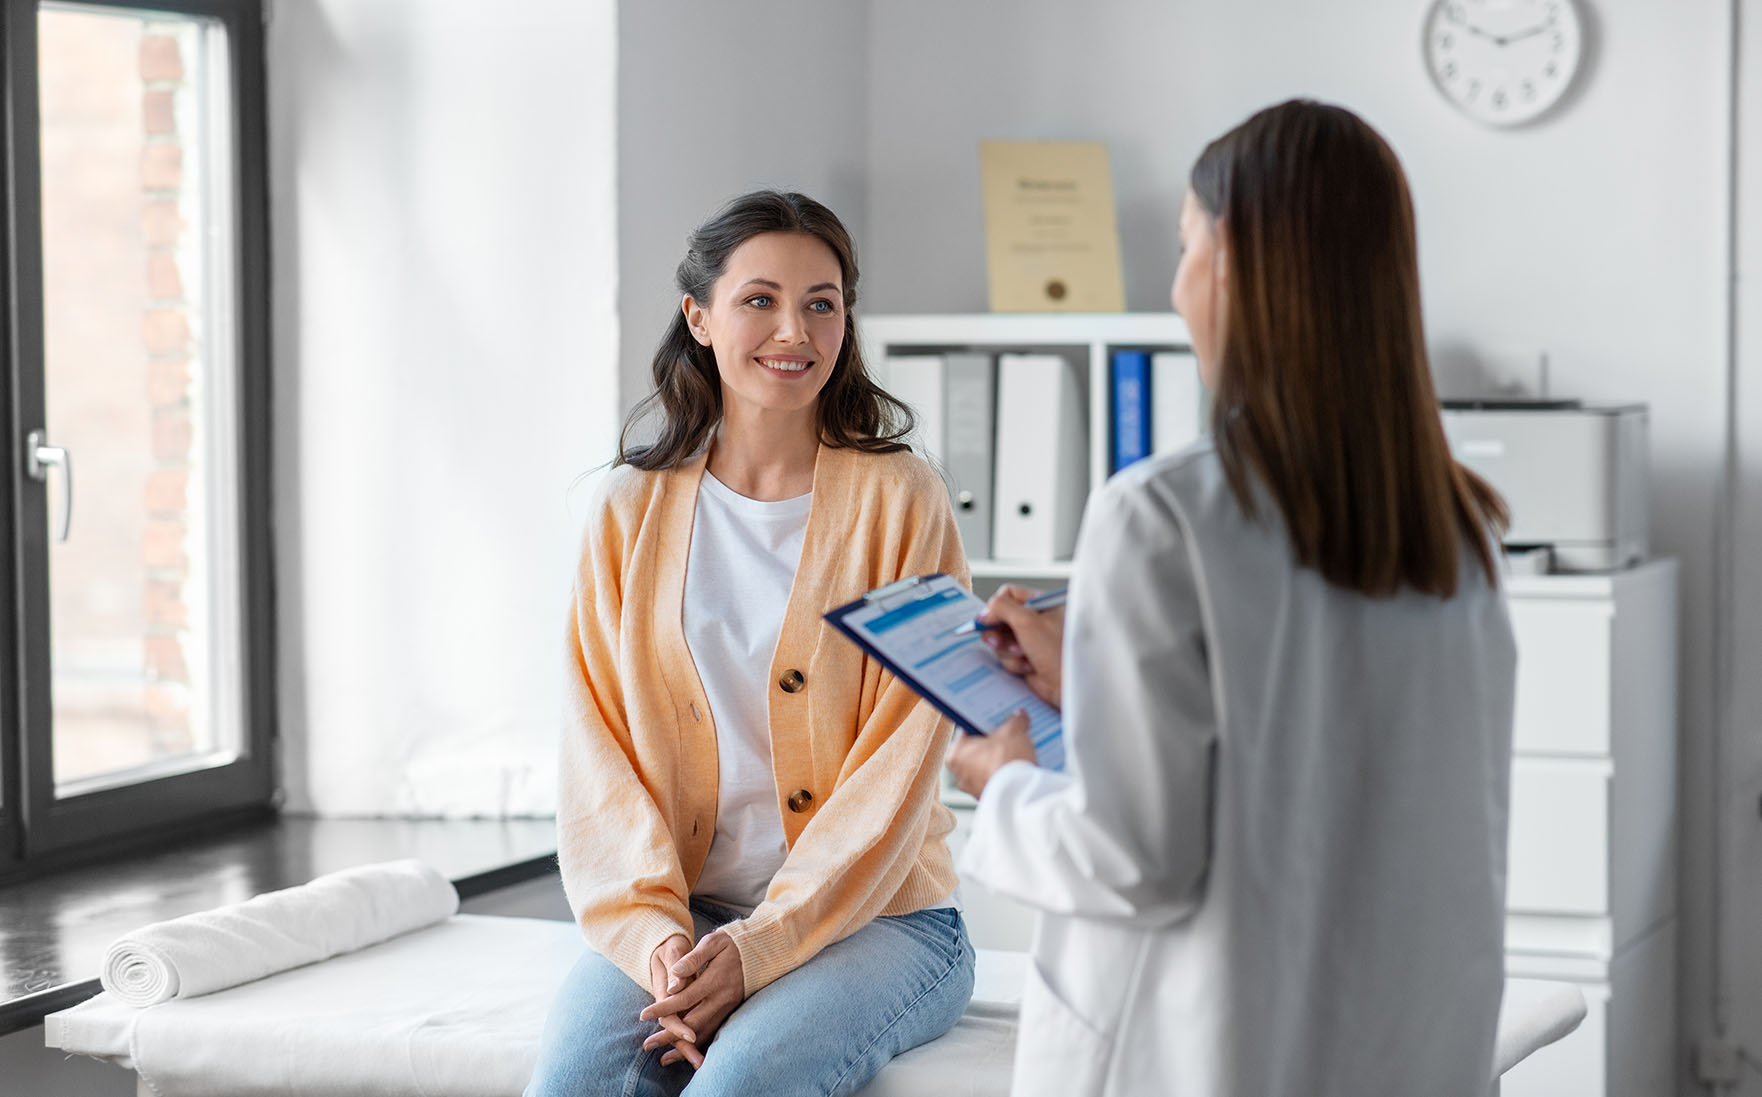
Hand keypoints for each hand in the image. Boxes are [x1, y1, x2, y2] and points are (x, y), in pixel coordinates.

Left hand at [640, 930, 744, 1063]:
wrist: (759, 952)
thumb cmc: (731, 944)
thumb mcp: (713, 942)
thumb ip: (693, 958)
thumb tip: (676, 973)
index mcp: (716, 980)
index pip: (685, 998)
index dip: (664, 1008)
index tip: (644, 1015)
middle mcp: (722, 999)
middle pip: (692, 1023)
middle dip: (668, 1036)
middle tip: (647, 1044)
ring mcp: (728, 1008)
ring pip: (703, 1033)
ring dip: (682, 1047)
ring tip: (662, 1057)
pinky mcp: (730, 1013)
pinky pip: (712, 1032)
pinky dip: (697, 1045)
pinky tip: (683, 1052)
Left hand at [946, 710, 1038, 798]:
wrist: (1019, 792)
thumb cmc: (1005, 761)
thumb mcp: (1013, 731)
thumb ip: (1015, 721)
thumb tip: (1019, 716)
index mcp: (956, 754)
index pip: (967, 732)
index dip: (984, 724)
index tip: (996, 721)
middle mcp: (960, 774)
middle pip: (978, 751)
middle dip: (993, 744)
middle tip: (1009, 735)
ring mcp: (974, 789)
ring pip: (987, 768)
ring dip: (999, 761)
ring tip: (1018, 753)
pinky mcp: (989, 800)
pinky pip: (996, 782)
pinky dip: (1005, 776)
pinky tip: (1019, 769)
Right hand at [977, 585, 1064, 706]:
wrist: (1069, 686)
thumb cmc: (1059, 651)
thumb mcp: (1028, 621)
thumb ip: (1002, 608)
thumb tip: (984, 612)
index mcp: (1042, 604)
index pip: (1009, 594)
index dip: (995, 607)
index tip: (987, 620)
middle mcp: (1037, 620)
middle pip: (1001, 618)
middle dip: (998, 632)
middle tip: (997, 641)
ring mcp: (1031, 640)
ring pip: (1001, 640)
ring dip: (1008, 650)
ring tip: (1024, 655)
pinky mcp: (1027, 659)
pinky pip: (1007, 657)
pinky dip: (1014, 663)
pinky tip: (1029, 667)